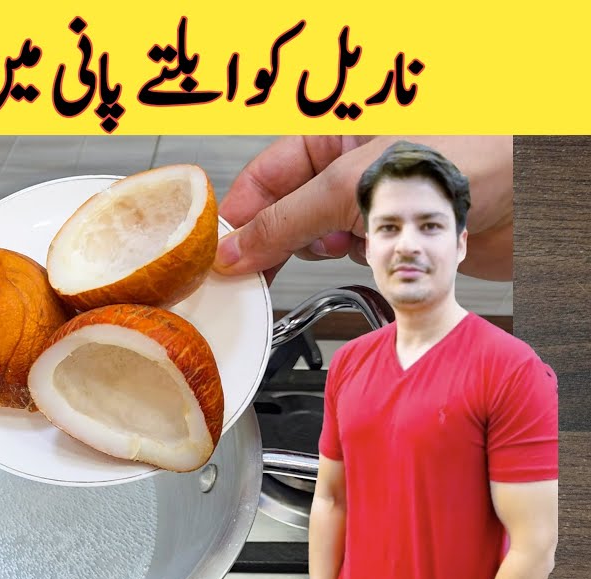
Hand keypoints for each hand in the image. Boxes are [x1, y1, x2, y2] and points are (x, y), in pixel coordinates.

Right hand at [214, 136, 513, 283]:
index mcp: (334, 132)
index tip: (217, 252)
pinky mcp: (396, 235)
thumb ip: (286, 220)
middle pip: (287, 212)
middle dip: (277, 240)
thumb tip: (237, 247)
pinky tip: (381, 252)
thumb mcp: (352, 185)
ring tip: (351, 243)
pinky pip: (357, 257)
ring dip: (328, 250)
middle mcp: (350, 165)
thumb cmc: (462, 155)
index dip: (238, 215)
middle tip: (251, 274)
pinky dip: (361, 263)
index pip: (265, 176)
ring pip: (321, 239)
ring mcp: (372, 201)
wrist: (534, 193)